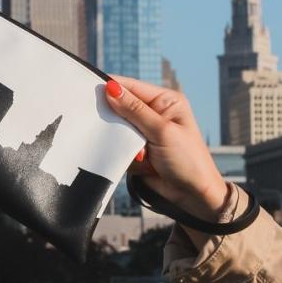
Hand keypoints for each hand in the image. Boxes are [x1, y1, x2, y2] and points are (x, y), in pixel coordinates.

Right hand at [104, 75, 228, 222]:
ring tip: (142, 154)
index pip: (130, 87)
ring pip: (117, 128)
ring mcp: (144, 132)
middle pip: (120, 106)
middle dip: (116, 120)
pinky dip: (124, 154)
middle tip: (120, 131)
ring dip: (123, 141)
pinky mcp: (137, 148)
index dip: (110, 88)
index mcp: (164, 101)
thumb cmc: (188, 160)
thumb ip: (134, 109)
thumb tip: (110, 88)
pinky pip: (118, 145)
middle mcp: (153, 113)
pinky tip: (142, 163)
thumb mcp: (161, 131)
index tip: (88, 90)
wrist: (193, 196)